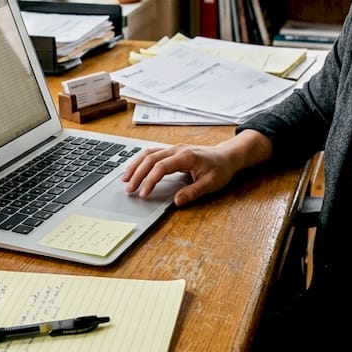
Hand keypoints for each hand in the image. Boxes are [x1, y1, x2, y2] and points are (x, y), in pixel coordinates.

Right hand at [122, 144, 237, 206]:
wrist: (226, 156)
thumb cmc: (220, 170)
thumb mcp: (211, 184)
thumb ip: (194, 192)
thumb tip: (177, 202)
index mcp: (186, 156)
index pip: (161, 166)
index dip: (150, 180)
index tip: (143, 193)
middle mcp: (177, 150)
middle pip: (151, 158)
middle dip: (137, 174)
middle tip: (129, 189)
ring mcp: (174, 149)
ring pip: (149, 153)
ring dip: (136, 165)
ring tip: (125, 179)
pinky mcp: (172, 151)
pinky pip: (152, 153)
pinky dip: (141, 161)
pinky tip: (134, 170)